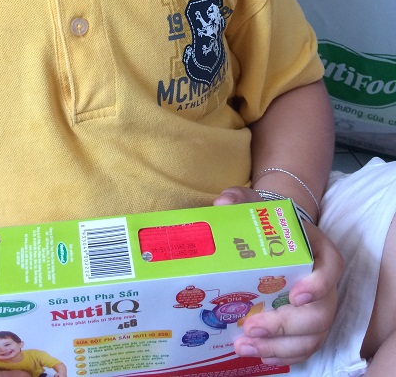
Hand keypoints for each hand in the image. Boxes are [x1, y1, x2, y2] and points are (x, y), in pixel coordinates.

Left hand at [213, 186, 342, 366]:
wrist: (275, 235)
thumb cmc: (267, 221)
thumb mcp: (253, 202)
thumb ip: (239, 199)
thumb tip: (223, 203)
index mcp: (319, 250)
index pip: (331, 268)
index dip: (319, 285)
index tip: (296, 295)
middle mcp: (324, 283)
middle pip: (320, 313)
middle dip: (286, 326)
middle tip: (252, 326)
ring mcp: (318, 308)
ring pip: (312, 337)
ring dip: (280, 347)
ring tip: (247, 345)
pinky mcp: (307, 326)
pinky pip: (303, 348)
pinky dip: (283, 355)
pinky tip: (258, 353)